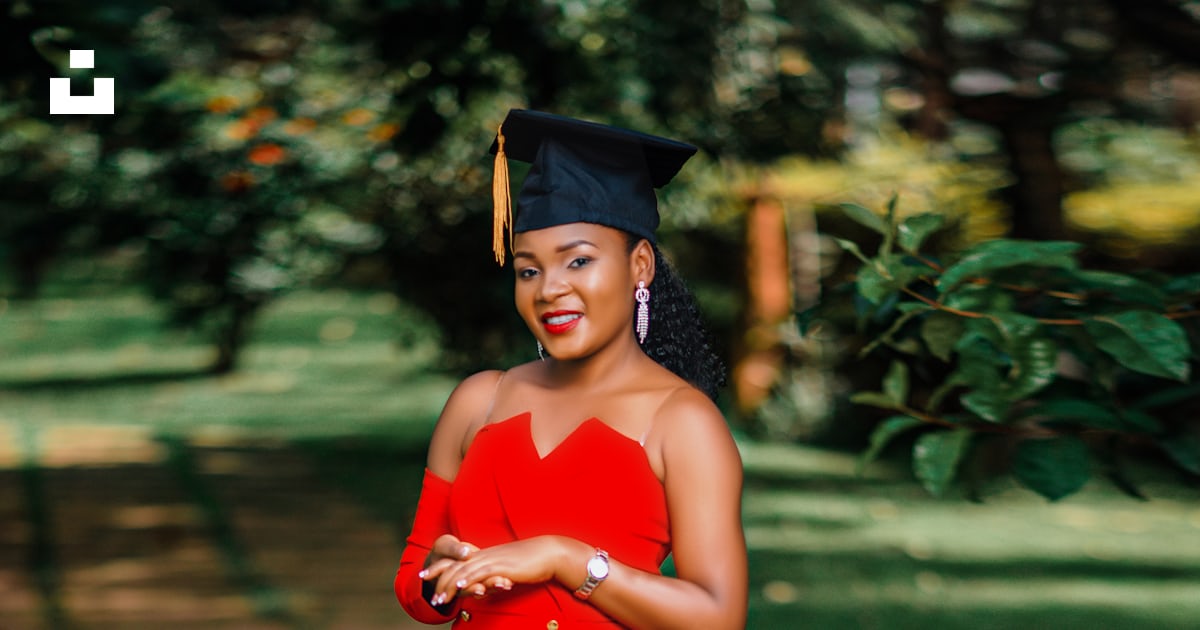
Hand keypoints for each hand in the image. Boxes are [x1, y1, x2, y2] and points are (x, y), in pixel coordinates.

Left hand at [429, 536, 575, 604]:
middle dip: (437, 576)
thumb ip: (493, 579)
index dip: (438, 566)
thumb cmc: (531, 563)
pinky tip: (459, 586)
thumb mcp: (507, 572)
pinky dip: (468, 579)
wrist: (549, 553)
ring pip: (465, 571)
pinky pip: (482, 572)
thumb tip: (484, 589)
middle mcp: (485, 556)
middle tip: (424, 588)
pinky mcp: (503, 566)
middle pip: (455, 564)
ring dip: (449, 585)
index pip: (455, 559)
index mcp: (485, 555)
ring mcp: (493, 560)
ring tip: (439, 599)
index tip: (424, 575)